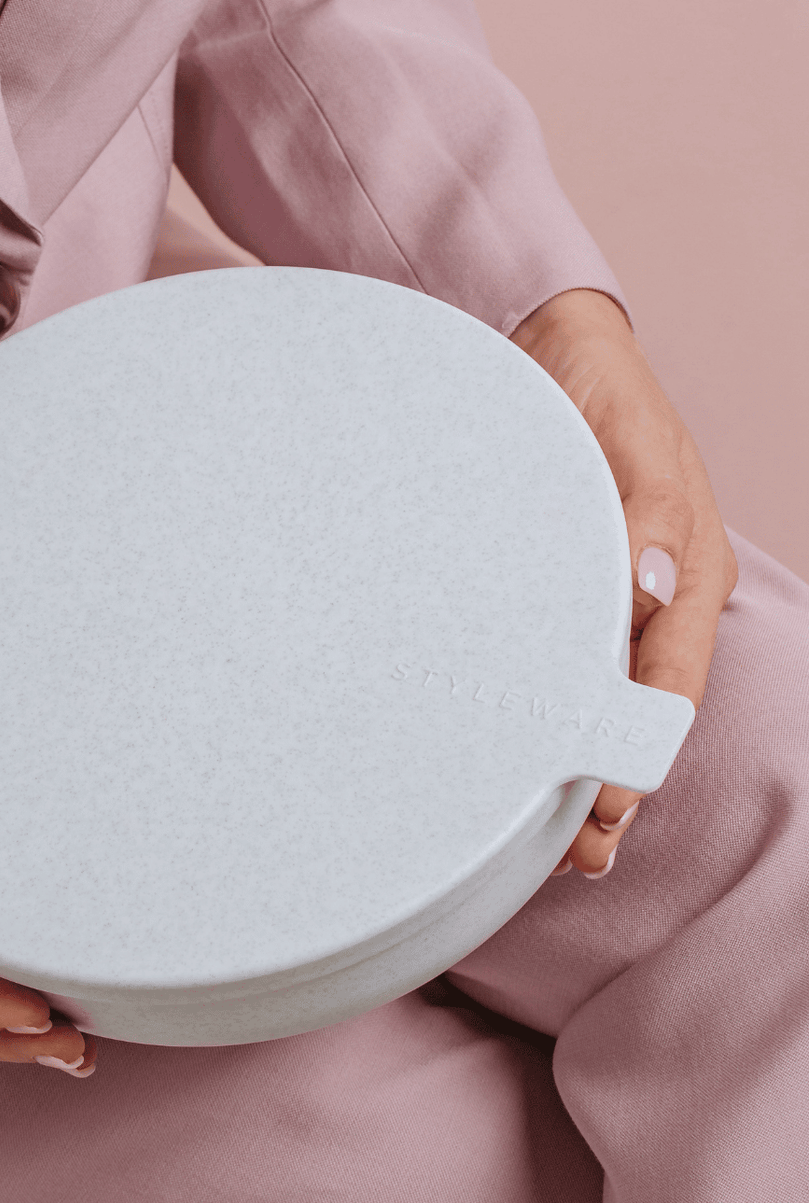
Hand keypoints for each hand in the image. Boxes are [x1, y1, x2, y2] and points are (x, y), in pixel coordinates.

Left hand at [511, 289, 737, 877]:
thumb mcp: (630, 442)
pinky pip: (558, 657)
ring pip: (597, 692)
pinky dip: (544, 707)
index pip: (669, 682)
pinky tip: (514, 745)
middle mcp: (653, 596)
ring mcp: (607, 592)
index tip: (607, 808)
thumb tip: (657, 588)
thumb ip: (648, 512)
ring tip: (548, 834)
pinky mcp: (560, 580)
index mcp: (687, 573)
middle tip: (576, 853)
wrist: (552, 349)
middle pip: (636, 706)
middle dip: (610, 780)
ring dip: (576, 757)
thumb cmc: (598, 393)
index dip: (639, 749)